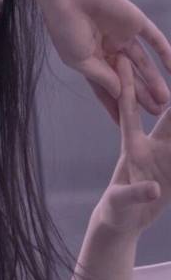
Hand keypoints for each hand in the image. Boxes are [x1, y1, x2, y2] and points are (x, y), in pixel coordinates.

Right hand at [32, 0, 170, 123]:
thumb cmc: (66, 32)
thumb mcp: (80, 61)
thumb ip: (102, 77)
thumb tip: (120, 93)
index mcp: (91, 63)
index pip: (107, 89)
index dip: (115, 106)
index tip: (124, 123)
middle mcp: (109, 53)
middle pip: (128, 79)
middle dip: (141, 97)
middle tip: (155, 113)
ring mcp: (123, 38)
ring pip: (142, 64)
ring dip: (153, 81)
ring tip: (165, 100)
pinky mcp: (135, 23)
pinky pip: (154, 40)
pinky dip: (165, 53)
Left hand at [94, 54, 170, 235]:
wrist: (122, 219)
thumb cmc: (114, 209)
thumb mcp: (120, 202)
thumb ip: (135, 194)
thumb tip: (154, 189)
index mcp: (132, 148)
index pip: (129, 110)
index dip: (127, 85)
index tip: (124, 60)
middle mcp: (151, 146)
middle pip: (168, 113)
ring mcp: (165, 156)